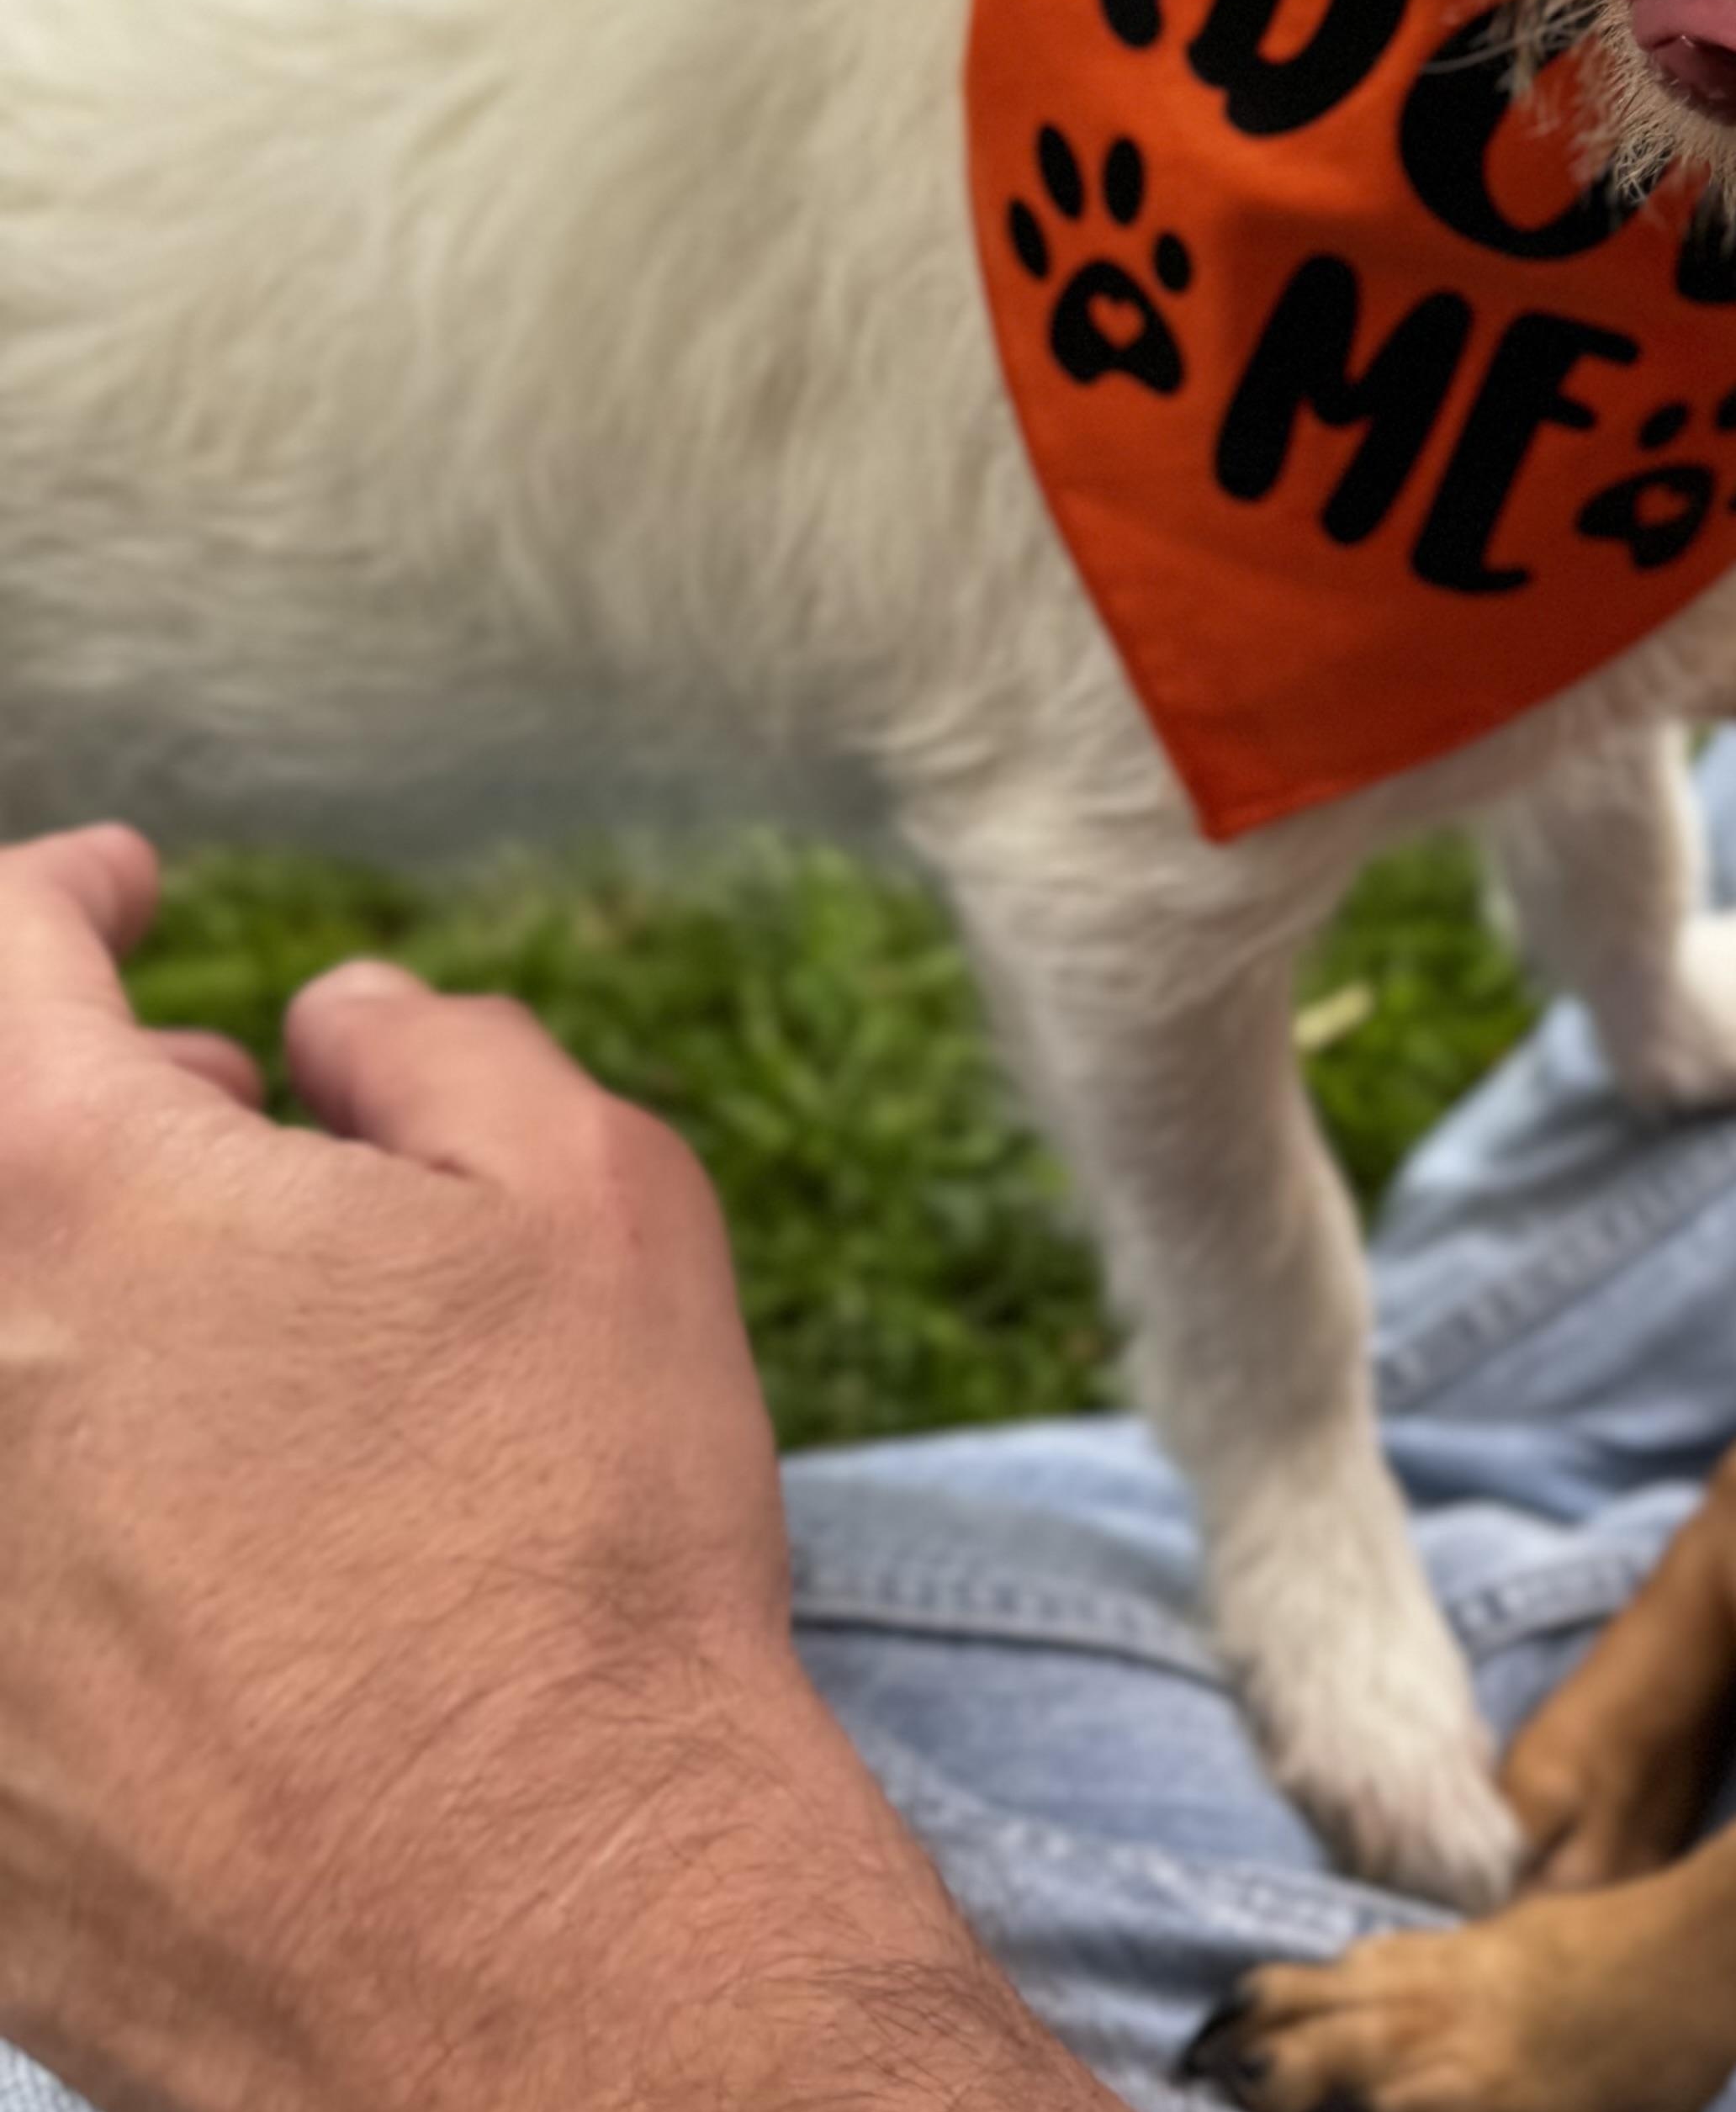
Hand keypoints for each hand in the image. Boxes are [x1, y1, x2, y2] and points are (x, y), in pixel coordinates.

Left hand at [0, 828, 1108, 2111]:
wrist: (520, 1931)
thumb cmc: (574, 1535)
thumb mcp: (592, 1194)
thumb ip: (439, 1043)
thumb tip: (330, 1023)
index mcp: (60, 1194)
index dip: (64, 893)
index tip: (129, 891)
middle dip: (78, 1102)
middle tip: (226, 1121)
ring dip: (70, 1298)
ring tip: (243, 1343)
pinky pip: (11, 1557)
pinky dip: (73, 1492)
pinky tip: (219, 1539)